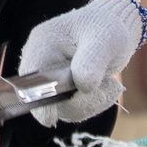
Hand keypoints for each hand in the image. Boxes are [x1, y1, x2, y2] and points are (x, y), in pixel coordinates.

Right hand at [17, 0, 146, 124]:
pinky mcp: (64, 91)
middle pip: (47, 98)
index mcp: (43, 43)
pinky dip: (96, 101)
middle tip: (109, 86)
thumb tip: (82, 87)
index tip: (50, 119)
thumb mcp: (104, 39)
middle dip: (81, 100)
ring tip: (111, 83)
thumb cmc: (107, 27)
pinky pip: (76, 108)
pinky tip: (109, 85)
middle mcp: (42, 63)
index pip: (30, 76)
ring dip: (93, 101)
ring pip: (64, 108)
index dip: (36, 99)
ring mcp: (52, 80)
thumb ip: (91, 62)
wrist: (116, 28)